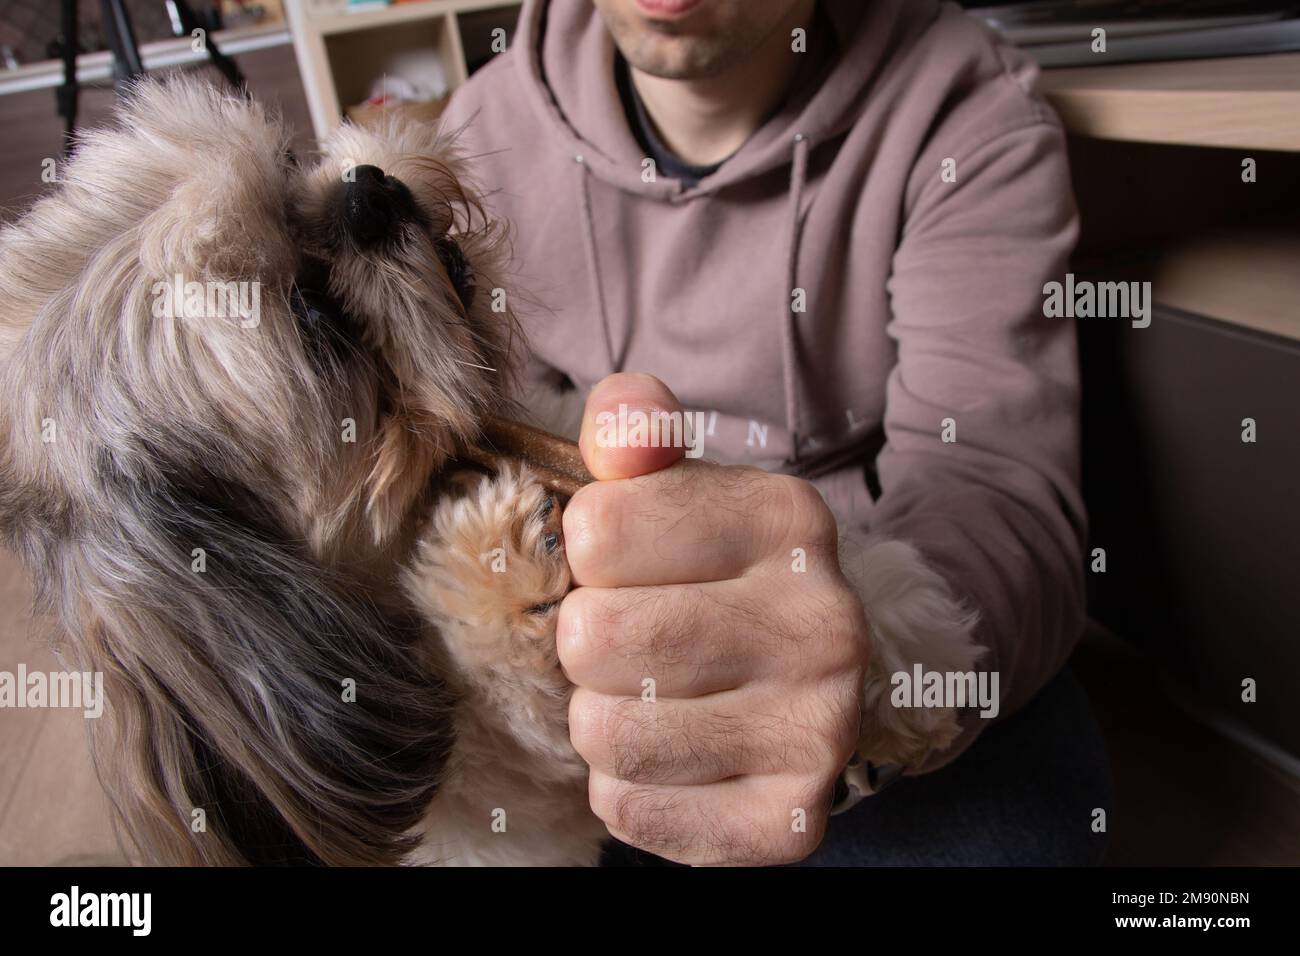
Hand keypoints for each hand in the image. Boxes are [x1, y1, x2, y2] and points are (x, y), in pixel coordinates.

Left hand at [559, 373, 871, 864]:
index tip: (629, 564)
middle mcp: (823, 623)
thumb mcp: (682, 487)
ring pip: (604, 733)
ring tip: (653, 699)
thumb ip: (635, 433)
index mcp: (789, 519)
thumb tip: (621, 419)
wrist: (811, 676)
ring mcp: (818, 730)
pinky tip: (676, 757)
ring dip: (602, 718)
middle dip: (586, 642)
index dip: (588, 552)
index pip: (596, 531)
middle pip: (591, 638)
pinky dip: (627, 788)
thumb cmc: (717, 573)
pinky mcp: (791, 819)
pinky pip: (629, 810)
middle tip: (634, 642)